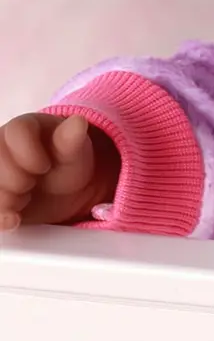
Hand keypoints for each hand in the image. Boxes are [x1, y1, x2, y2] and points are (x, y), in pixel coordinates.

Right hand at [0, 113, 120, 232]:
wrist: (63, 193)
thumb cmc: (66, 163)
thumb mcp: (74, 152)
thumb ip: (72, 139)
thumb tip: (79, 121)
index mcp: (22, 127)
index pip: (15, 131)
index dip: (29, 153)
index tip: (44, 167)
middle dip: (18, 180)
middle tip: (33, 183)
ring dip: (7, 199)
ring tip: (25, 198)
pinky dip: (0, 216)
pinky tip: (13, 219)